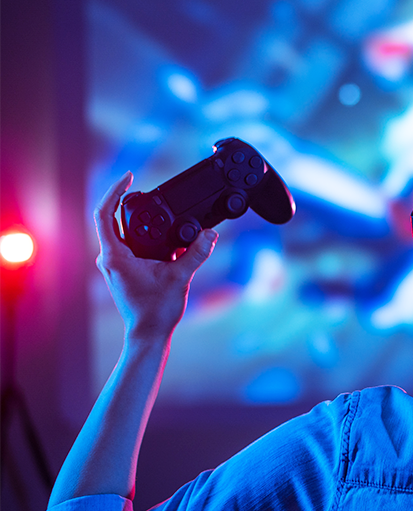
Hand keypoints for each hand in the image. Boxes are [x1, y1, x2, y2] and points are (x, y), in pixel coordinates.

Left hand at [94, 171, 217, 338]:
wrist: (149, 334)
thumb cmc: (156, 311)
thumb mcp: (180, 277)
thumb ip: (196, 253)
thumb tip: (210, 233)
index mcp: (115, 255)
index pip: (105, 213)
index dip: (115, 191)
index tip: (128, 176)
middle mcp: (110, 257)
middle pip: (114, 218)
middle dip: (132, 202)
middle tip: (149, 190)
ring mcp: (115, 264)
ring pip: (123, 232)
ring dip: (142, 220)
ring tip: (161, 212)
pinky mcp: (123, 270)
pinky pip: (130, 244)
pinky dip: (146, 235)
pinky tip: (165, 237)